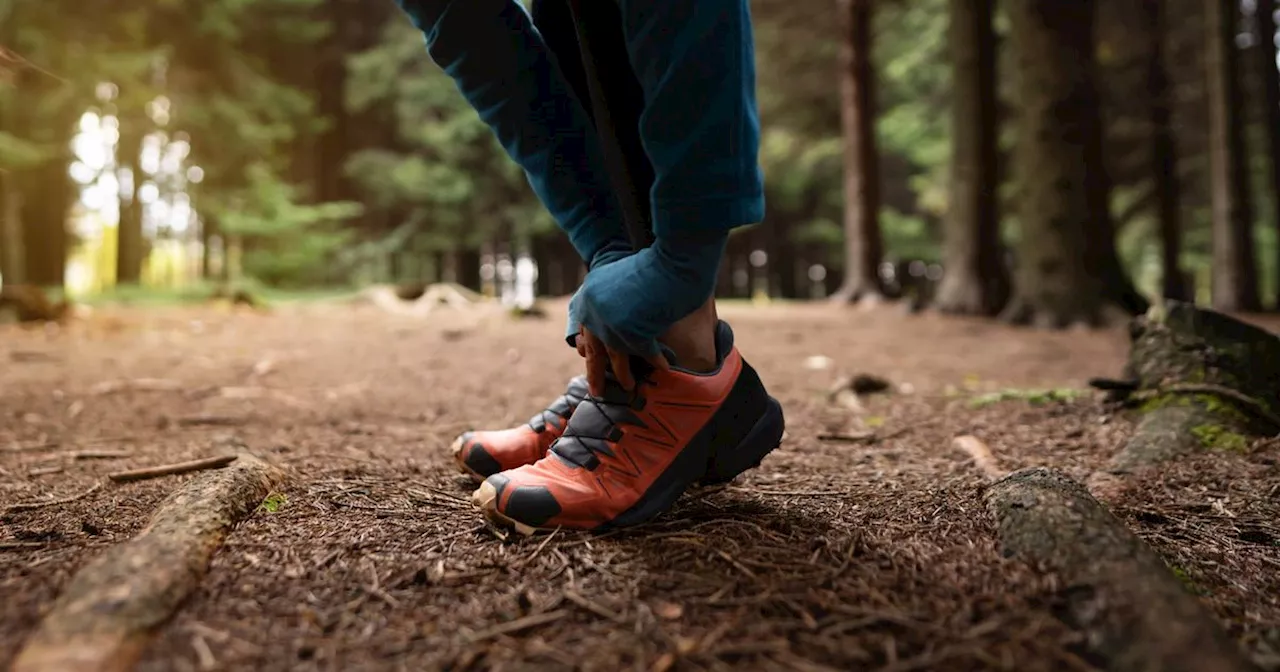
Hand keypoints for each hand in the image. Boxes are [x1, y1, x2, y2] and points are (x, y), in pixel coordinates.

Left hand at [566, 230, 726, 395]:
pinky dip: (656, 360)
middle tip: (596, 392)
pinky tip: (664, 368)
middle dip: (596, 373)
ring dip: (624, 374)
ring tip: (630, 386)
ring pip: (617, 356)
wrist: (671, 256)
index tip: (590, 363)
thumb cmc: (651, 263)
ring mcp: (612, 323)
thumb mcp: (620, 279)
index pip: (585, 332)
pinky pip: (644, 352)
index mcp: (588, 297)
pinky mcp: (633, 331)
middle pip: (594, 350)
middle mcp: (594, 312)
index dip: (590, 350)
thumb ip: (611, 302)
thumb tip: (615, 329)